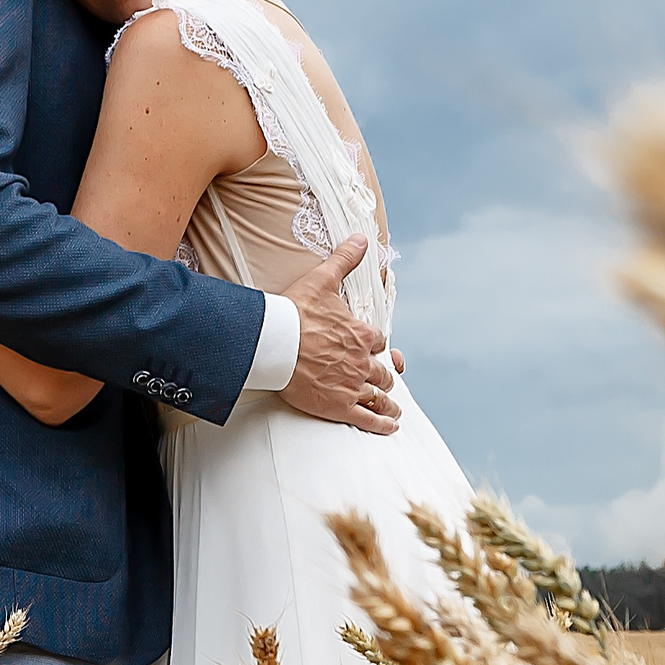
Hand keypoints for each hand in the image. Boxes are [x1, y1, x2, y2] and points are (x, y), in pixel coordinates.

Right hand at [278, 235, 398, 434]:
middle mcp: (362, 361)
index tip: (372, 348)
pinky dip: (382, 424)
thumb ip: (344, 260)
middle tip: (383, 381)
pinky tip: (390, 426)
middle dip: (383, 375)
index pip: (378, 342)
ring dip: (388, 402)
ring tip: (393, 409)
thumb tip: (362, 238)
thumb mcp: (322, 280)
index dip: (375, 345)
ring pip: (380, 396)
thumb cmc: (295, 312)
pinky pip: (368, 419)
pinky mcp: (339, 405)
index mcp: (361, 334)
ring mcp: (352, 385)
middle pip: (383, 372)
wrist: (272, 342)